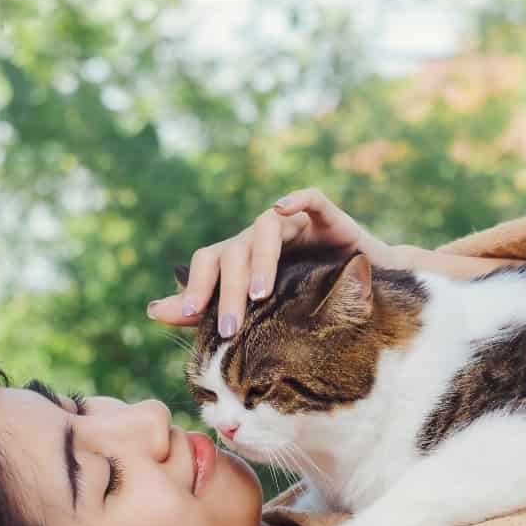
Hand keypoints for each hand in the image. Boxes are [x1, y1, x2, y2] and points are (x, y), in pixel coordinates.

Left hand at [148, 188, 391, 331]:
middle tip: (230, 328)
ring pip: (267, 227)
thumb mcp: (260, 315)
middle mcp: (264, 238)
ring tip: (260, 295)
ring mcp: (296, 225)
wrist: (372, 295)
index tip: (190, 316)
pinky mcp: (328, 217)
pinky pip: (311, 198)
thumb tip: (153, 311)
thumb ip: (208, 310)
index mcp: (243, 258)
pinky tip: (283, 205)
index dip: (195, 285)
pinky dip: (297, 197)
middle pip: (236, 251)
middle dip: (229, 291)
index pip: (209, 261)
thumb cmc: (313, 305)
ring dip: (260, 259)